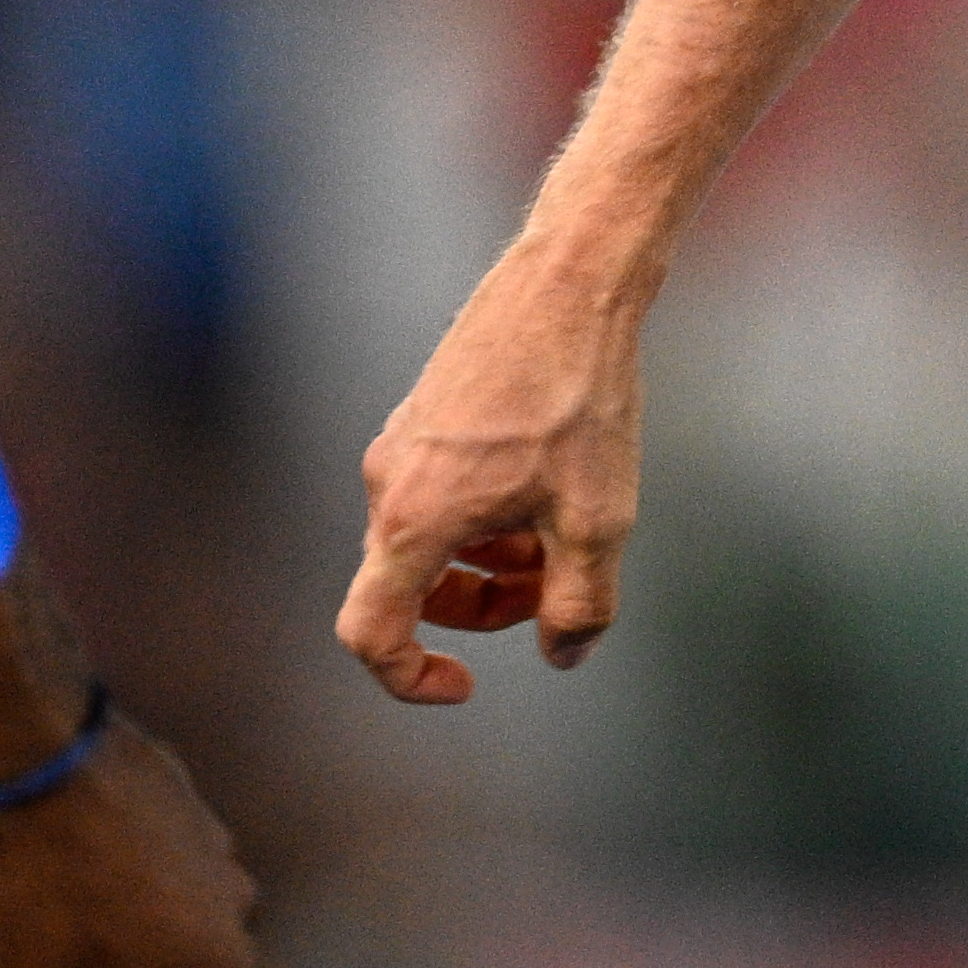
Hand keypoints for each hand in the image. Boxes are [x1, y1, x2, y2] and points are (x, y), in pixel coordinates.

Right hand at [339, 240, 648, 703]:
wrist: (571, 283)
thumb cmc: (580, 398)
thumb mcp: (597, 519)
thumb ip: (579, 603)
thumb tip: (564, 654)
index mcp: (414, 519)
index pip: (370, 633)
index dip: (409, 678)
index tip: (467, 685)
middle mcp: (388, 482)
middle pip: (410, 588)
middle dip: (479, 607)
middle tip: (551, 588)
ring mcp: (403, 443)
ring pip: (432, 538)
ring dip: (489, 559)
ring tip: (559, 531)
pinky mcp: (426, 414)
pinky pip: (440, 492)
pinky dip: (486, 514)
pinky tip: (550, 483)